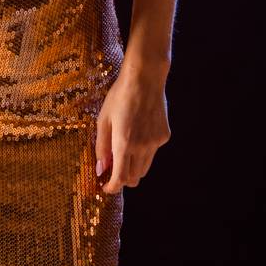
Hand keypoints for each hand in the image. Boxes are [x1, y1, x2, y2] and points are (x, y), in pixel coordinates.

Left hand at [95, 63, 170, 193]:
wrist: (144, 78)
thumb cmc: (119, 96)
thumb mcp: (103, 119)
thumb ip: (102, 147)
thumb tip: (101, 169)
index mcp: (124, 143)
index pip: (120, 179)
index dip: (112, 187)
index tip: (106, 187)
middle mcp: (142, 146)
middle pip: (134, 178)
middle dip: (122, 179)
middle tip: (113, 169)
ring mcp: (155, 142)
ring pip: (145, 168)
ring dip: (133, 167)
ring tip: (124, 151)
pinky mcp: (164, 136)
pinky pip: (152, 152)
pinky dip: (144, 151)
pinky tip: (138, 132)